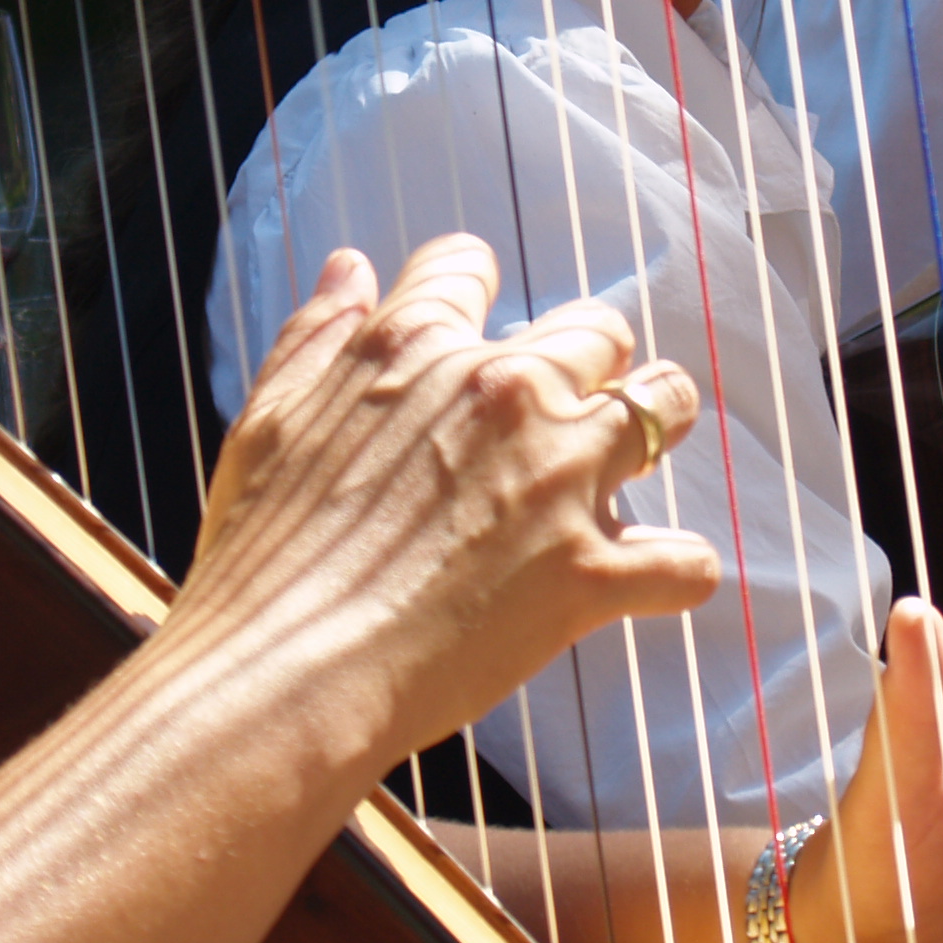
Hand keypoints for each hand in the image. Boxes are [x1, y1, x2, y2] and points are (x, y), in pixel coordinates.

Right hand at [173, 236, 720, 768]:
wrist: (283, 675)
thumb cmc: (259, 557)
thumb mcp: (268, 422)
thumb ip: (317, 337)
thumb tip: (352, 267)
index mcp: (415, 347)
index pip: (468, 269)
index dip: (473, 288)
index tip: (475, 318)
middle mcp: (502, 392)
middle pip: (594, 332)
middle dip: (587, 362)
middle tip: (559, 413)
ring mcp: (557, 477)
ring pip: (665, 405)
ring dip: (656, 428)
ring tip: (628, 466)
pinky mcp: (591, 571)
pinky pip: (682, 559)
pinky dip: (673, 572)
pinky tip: (648, 584)